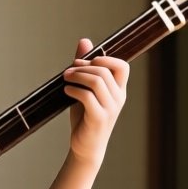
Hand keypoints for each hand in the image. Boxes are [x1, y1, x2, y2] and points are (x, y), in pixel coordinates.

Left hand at [64, 37, 127, 165]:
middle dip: (82, 66)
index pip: (122, 66)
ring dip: (77, 76)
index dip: (105, 58)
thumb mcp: (85, 89)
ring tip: (65, 78)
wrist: (85, 147)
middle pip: (104, 71)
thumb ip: (86, 66)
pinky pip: (87, 96)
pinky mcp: (99, 118)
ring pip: (97, 81)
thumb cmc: (85, 117)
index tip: (85, 61)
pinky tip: (66, 91)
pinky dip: (74, 90)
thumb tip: (84, 41)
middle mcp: (118, 98)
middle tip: (67, 71)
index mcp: (119, 90)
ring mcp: (110, 109)